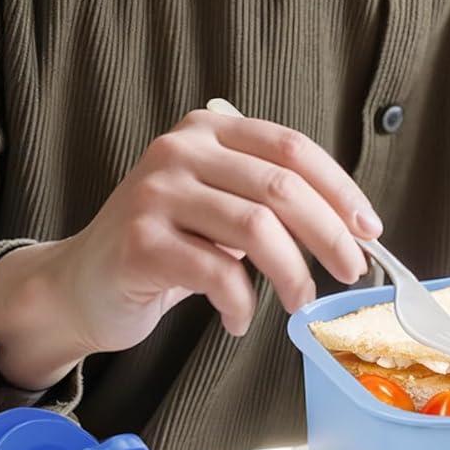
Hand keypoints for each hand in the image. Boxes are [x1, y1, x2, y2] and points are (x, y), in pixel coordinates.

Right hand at [0, 108, 382, 387]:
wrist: (81, 284)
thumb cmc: (164, 246)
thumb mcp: (218, 204)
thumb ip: (269, 197)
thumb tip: (352, 225)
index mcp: (207, 129)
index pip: (291, 148)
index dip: (340, 188)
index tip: (369, 229)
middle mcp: (179, 150)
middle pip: (281, 186)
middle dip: (329, 234)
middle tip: (352, 270)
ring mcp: (155, 193)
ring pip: (257, 228)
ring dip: (293, 274)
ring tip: (300, 301)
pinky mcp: (139, 241)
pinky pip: (217, 273)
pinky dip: (243, 304)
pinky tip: (241, 320)